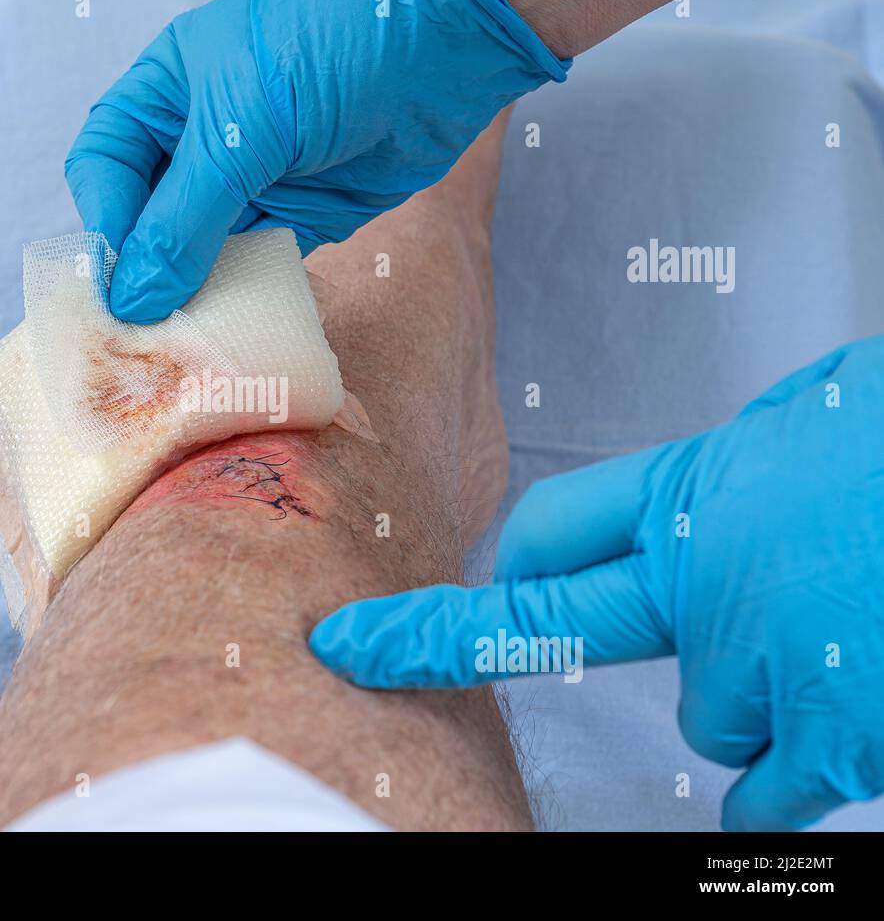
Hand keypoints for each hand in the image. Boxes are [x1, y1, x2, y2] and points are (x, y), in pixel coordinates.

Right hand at [64, 0, 567, 322]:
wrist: (446, 38)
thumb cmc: (330, 46)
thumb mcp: (240, 128)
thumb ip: (183, 219)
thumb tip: (133, 298)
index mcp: (166, 93)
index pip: (107, 166)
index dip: (105, 223)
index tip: (115, 287)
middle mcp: (201, 140)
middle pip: (148, 218)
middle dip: (144, 271)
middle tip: (142, 333)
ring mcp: (252, 179)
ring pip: (200, 251)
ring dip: (193, 294)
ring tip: (184, 344)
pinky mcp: (302, 214)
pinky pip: (258, 266)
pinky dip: (247, 297)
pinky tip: (238, 327)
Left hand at [311, 337, 883, 830]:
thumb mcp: (822, 415)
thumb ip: (751, 469)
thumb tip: (730, 494)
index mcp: (702, 488)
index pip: (551, 534)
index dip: (492, 562)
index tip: (398, 595)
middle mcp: (703, 580)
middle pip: (556, 625)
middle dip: (441, 638)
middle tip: (363, 647)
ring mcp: (761, 662)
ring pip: (707, 708)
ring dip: (755, 684)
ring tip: (842, 631)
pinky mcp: (832, 734)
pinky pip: (769, 782)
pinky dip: (789, 773)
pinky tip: (825, 740)